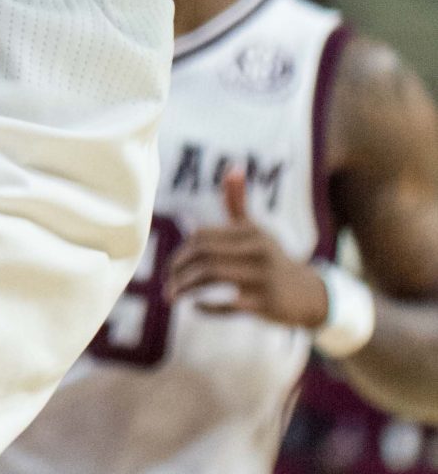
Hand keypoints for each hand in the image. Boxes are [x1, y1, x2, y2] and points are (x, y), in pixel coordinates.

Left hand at [167, 166, 332, 328]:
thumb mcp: (256, 229)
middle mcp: (258, 251)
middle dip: (179, 270)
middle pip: (205, 255)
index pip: (202, 237)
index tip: (172, 267)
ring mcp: (263, 278)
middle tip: (167, 284)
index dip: (181, 252)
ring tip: (170, 297)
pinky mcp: (266, 304)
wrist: (307, 293)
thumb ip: (238, 202)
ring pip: (213, 277)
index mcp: (250, 232)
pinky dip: (207, 307)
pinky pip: (228, 304)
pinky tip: (195, 307)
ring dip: (186, 288)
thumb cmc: (271, 257)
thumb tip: (233, 166)